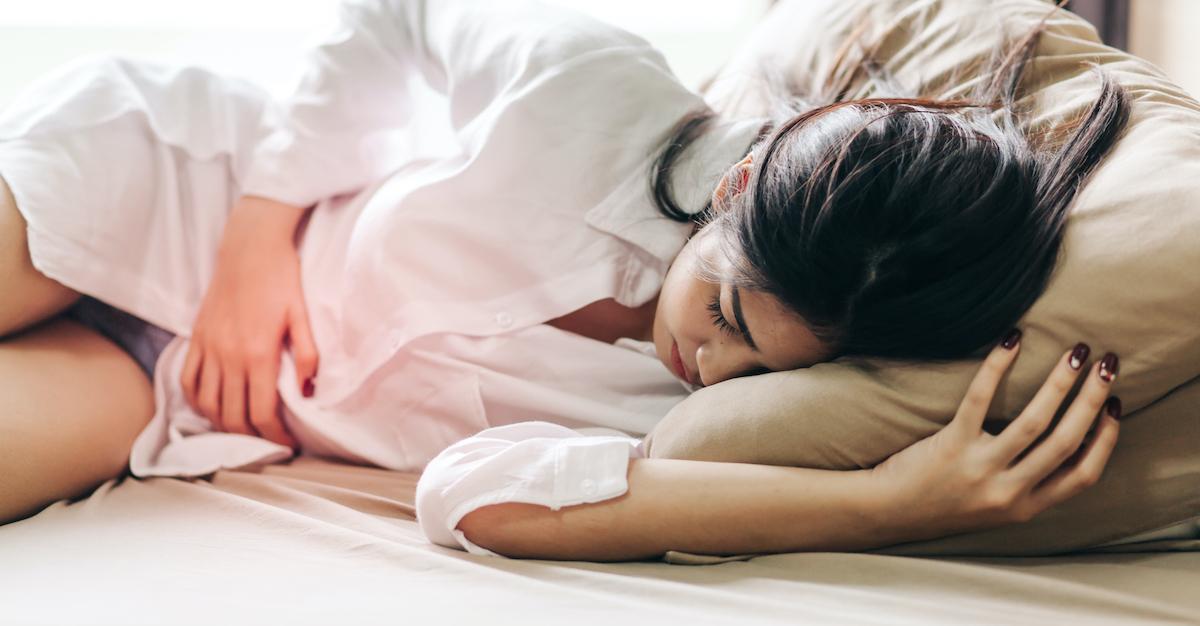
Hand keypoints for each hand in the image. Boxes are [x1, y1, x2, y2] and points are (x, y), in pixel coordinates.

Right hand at [181, 196, 318, 449]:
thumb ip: (307, 355)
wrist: (249, 246)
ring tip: (244, 429)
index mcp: (258, 354)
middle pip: (233, 416)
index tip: (289, 444)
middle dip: (252, 438)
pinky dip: (197, 402)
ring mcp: (208, 348)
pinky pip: (188, 380)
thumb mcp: (302, 315)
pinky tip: (212, 408)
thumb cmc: (282, 278)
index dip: (275, 437)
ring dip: (224, 424)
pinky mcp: (196, 338)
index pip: (262, 413)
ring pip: (207, 404)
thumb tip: (308, 391)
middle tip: (269, 442)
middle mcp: (229, 356)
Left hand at [872, 331, 1120, 540]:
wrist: (889, 512)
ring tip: (1076, 352)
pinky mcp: (951, 446)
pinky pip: (980, 399)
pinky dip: (997, 367)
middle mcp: (1008, 492)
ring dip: (1061, 383)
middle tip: (1107, 365)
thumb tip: (1065, 441)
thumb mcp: (996, 506)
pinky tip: (1012, 341)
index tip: (1114, 407)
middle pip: (1065, 442)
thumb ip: (1028, 484)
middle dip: (1092, 399)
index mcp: (1025, 507)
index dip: (1104, 439)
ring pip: (1034, 422)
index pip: (1083, 475)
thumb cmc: (943, 502)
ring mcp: (980, 469)